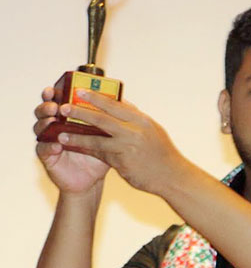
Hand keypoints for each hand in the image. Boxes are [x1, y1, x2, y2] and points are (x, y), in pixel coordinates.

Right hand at [34, 88, 108, 193]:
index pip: (59, 99)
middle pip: (45, 109)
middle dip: (47, 104)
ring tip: (51, 121)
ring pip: (40, 127)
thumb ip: (107, 119)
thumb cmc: (100, 154)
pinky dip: (48, 146)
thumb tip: (121, 100)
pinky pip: (43, 149)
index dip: (55, 92)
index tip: (57, 86)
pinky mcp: (47, 157)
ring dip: (45, 123)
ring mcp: (49, 140)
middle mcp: (56, 125)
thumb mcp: (105, 134)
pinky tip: (56, 145)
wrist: (92, 179)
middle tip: (54, 105)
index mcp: (68, 116)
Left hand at [55, 89, 181, 196]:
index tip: (80, 91)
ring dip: (77, 136)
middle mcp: (134, 132)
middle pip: (102, 118)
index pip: (115, 104)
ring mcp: (127, 148)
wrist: (172, 176)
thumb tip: (120, 103)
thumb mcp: (152, 130)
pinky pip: (100, 154)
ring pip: (97, 139)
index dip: (95, 97)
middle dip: (80, 112)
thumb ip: (135, 118)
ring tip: (61, 134)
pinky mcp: (122, 163)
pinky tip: (76, 149)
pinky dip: (87, 151)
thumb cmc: (162, 153)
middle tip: (64, 108)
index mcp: (141, 121)